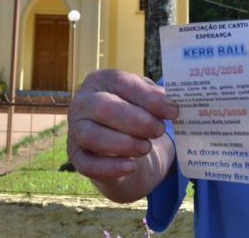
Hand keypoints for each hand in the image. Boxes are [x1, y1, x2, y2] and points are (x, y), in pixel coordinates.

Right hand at [67, 69, 177, 199]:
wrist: (116, 140)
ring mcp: (75, 129)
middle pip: (103, 107)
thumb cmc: (131, 111)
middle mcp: (83, 102)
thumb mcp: (142, 99)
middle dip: (136, 121)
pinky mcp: (76, 155)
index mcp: (100, 80)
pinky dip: (110, 167)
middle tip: (159, 130)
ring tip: (146, 147)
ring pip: (92, 135)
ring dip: (123, 143)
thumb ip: (155, 98)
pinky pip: (87, 164)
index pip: (120, 83)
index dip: (148, 97)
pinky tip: (132, 166)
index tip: (172, 112)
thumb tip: (170, 104)